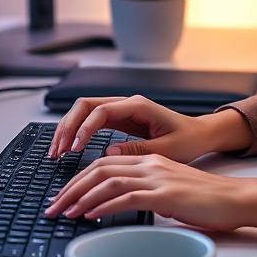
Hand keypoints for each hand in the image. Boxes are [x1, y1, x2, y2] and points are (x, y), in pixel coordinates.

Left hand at [43, 154, 256, 231]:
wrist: (235, 199)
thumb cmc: (206, 200)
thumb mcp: (170, 191)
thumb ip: (145, 191)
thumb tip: (119, 205)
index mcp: (150, 160)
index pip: (104, 163)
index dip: (78, 179)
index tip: (63, 196)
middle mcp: (150, 164)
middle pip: (99, 168)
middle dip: (70, 188)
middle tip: (53, 207)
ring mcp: (157, 177)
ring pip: (108, 180)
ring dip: (80, 198)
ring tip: (64, 213)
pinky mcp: (165, 194)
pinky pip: (126, 196)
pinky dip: (104, 206)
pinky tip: (90, 215)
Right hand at [48, 95, 249, 161]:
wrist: (200, 134)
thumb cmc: (188, 139)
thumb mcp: (167, 150)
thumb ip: (138, 150)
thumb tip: (108, 151)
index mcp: (138, 106)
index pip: (101, 110)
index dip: (84, 128)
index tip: (75, 148)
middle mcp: (127, 104)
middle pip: (85, 105)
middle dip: (67, 126)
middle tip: (57, 151)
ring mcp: (122, 110)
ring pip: (85, 112)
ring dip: (68, 129)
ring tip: (56, 152)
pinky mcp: (120, 120)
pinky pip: (92, 122)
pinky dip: (77, 133)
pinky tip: (69, 149)